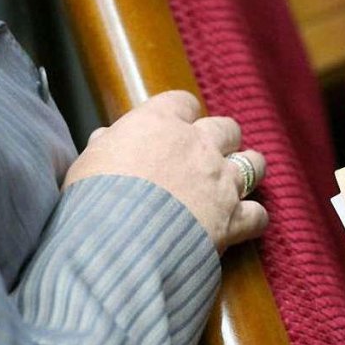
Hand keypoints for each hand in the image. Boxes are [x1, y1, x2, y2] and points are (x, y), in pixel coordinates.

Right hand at [63, 91, 267, 253]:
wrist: (117, 242)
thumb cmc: (92, 200)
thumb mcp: (86, 163)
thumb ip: (104, 146)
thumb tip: (105, 138)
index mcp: (159, 125)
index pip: (182, 102)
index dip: (181, 114)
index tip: (176, 125)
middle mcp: (198, 147)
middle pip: (227, 128)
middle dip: (222, 139)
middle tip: (209, 155)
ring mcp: (221, 182)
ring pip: (254, 163)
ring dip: (248, 170)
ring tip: (237, 181)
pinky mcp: (233, 218)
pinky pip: (258, 214)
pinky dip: (253, 219)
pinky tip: (244, 224)